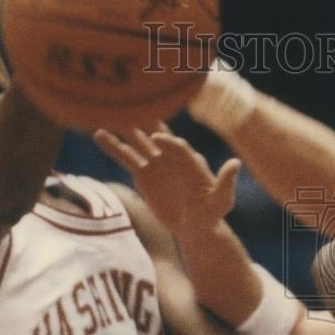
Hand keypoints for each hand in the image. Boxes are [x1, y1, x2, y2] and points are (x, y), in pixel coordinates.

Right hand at [94, 126, 240, 234]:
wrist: (195, 227)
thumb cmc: (211, 214)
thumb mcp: (221, 201)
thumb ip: (226, 183)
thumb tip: (235, 163)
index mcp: (192, 161)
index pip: (179, 147)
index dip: (170, 141)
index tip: (158, 137)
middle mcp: (174, 157)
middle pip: (157, 136)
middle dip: (145, 123)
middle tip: (131, 106)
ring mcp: (158, 163)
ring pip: (139, 143)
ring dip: (124, 130)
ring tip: (106, 115)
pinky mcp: (144, 173)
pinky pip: (128, 158)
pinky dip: (115, 147)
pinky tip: (99, 135)